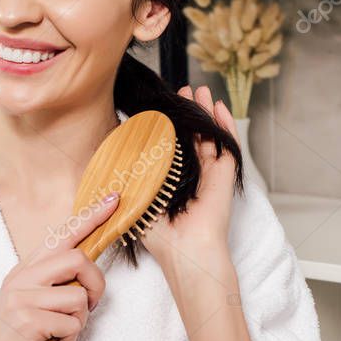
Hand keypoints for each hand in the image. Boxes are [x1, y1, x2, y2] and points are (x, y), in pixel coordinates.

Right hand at [0, 194, 120, 340]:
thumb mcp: (35, 308)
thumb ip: (56, 286)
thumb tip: (88, 270)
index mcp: (25, 270)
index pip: (61, 235)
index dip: (90, 217)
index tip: (114, 199)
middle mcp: (21, 278)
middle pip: (77, 258)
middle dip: (95, 286)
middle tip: (88, 307)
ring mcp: (21, 298)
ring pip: (78, 296)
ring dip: (80, 322)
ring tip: (62, 335)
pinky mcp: (25, 321)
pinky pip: (71, 323)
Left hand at [141, 84, 239, 270]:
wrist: (186, 250)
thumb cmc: (158, 233)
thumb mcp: (134, 198)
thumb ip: (127, 176)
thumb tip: (113, 152)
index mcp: (169, 183)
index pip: (168, 148)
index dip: (165, 127)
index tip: (158, 108)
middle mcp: (191, 177)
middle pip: (191, 137)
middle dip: (187, 113)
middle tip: (182, 91)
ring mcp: (210, 174)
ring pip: (209, 136)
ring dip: (205, 112)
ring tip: (201, 90)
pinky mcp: (225, 174)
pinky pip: (228, 143)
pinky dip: (225, 124)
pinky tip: (219, 107)